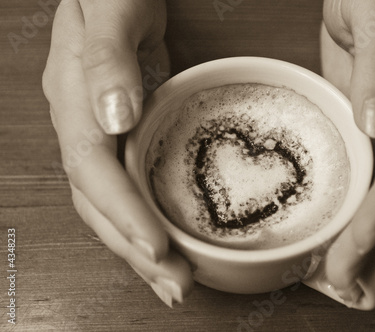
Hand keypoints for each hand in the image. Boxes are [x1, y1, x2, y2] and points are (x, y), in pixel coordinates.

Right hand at [43, 0, 192, 306]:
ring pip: (114, 205)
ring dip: (142, 249)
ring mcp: (102, 136)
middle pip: (101, 203)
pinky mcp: (125, 137)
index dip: (123, 213)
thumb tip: (115, 119)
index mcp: (75, 101)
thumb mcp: (111, 11)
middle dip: (135, 249)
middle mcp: (84, 128)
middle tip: (175, 286)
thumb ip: (107, 61)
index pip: (93, 171)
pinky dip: (148, 222)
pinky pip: (131, 189)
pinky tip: (168, 245)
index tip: (157, 248)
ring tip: (174, 283)